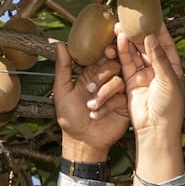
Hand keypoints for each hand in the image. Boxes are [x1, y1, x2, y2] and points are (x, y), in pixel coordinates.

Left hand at [53, 42, 127, 162]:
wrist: (81, 141)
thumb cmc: (70, 117)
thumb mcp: (62, 90)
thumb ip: (63, 68)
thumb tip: (60, 44)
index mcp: (92, 73)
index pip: (102, 55)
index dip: (106, 51)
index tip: (106, 52)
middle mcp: (106, 80)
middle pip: (113, 65)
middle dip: (102, 75)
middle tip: (90, 89)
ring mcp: (116, 92)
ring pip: (118, 81)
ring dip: (103, 94)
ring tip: (90, 107)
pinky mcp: (124, 105)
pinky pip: (121, 97)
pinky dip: (107, 106)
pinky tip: (96, 115)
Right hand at [115, 23, 184, 184]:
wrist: (155, 130)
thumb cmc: (168, 107)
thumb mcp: (167, 79)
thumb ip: (159, 57)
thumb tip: (151, 36)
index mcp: (172, 67)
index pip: (165, 42)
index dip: (158, 28)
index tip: (150, 14)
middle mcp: (158, 69)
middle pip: (148, 45)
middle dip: (139, 32)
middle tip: (129, 18)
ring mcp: (144, 75)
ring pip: (135, 53)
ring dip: (128, 40)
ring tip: (120, 27)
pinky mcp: (131, 82)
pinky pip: (126, 64)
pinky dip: (122, 53)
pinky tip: (118, 41)